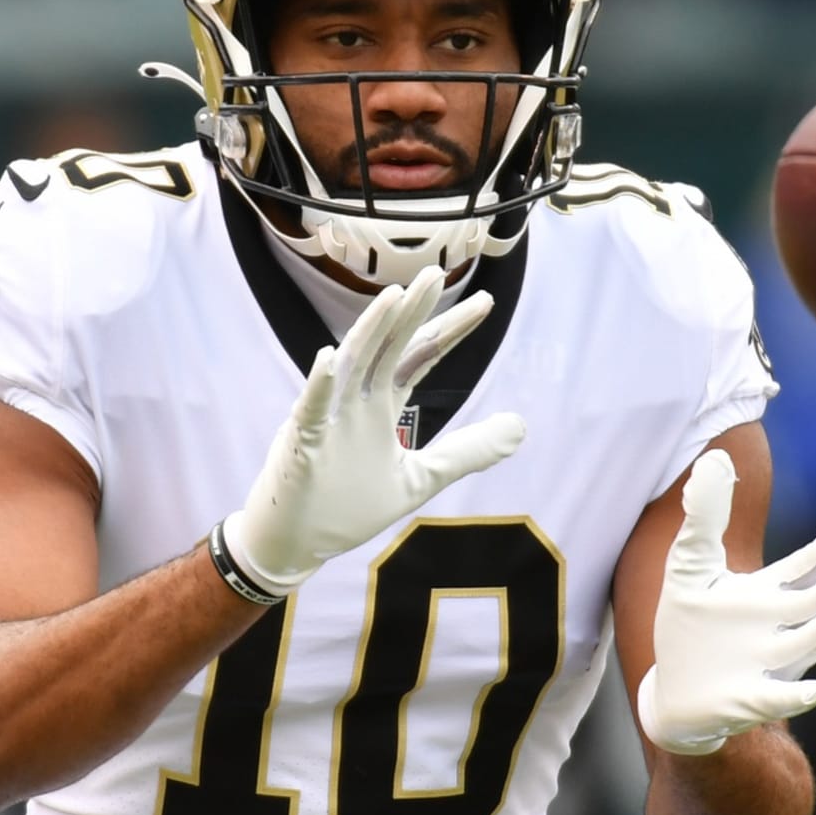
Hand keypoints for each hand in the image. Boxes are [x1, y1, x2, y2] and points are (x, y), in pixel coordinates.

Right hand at [217, 266, 525, 598]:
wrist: (295, 541)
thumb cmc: (349, 505)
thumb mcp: (421, 477)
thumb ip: (467, 452)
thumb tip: (521, 428)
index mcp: (383, 404)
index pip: (422, 354)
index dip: (452, 328)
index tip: (486, 302)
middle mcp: (357, 400)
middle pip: (391, 345)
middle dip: (415, 311)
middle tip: (438, 274)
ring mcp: (329, 415)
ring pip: (352, 363)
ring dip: (371, 329)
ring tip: (394, 296)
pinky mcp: (303, 440)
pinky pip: (312, 408)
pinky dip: (321, 384)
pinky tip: (329, 356)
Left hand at [637, 449, 815, 755]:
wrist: (673, 691)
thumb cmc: (689, 625)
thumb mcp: (691, 564)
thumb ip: (705, 516)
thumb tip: (717, 458)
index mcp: (767, 595)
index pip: (808, 565)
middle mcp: (777, 628)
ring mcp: (767, 664)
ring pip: (806, 643)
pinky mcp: (748, 699)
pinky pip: (779, 697)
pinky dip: (799, 694)